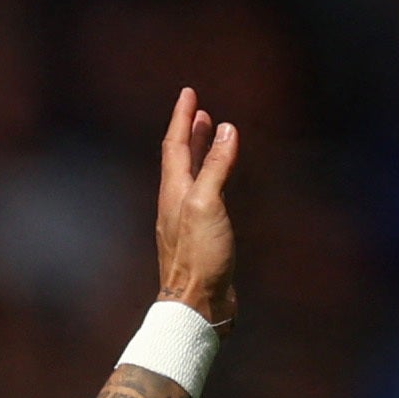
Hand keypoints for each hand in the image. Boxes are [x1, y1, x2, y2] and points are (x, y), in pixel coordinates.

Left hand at [151, 88, 239, 325]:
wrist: (196, 305)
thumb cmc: (198, 256)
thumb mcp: (207, 203)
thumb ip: (215, 166)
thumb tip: (225, 129)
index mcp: (173, 191)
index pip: (174, 144)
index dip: (181, 117)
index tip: (188, 92)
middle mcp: (176, 203)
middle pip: (180, 159)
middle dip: (189, 133)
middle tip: (199, 112)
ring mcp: (187, 222)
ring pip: (192, 178)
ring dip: (199, 154)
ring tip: (209, 137)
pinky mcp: (200, 238)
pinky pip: (204, 197)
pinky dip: (211, 180)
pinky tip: (219, 185)